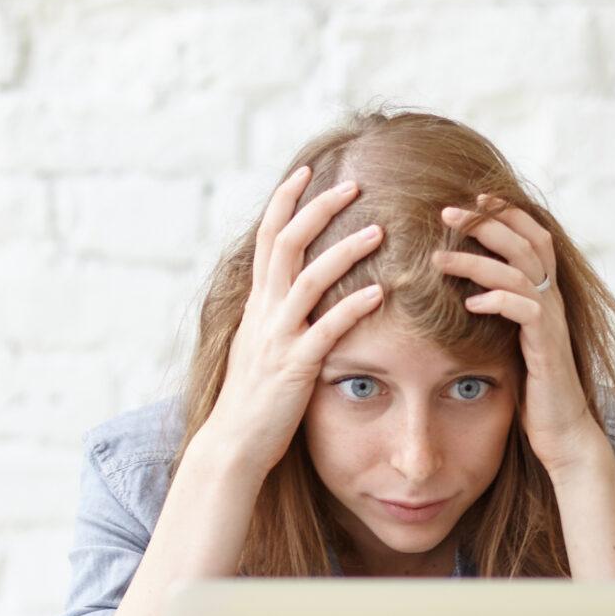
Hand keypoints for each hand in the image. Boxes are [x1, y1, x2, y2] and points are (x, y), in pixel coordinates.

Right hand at [196, 166, 388, 479]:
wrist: (233, 444)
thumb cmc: (254, 399)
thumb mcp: (260, 345)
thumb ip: (275, 315)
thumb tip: (292, 290)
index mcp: (257, 303)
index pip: (268, 238)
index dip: (284, 201)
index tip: (306, 171)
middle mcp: (263, 312)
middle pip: (286, 243)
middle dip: (317, 208)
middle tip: (352, 184)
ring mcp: (277, 337)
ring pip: (308, 279)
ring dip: (344, 250)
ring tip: (377, 230)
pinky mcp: (294, 366)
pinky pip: (326, 329)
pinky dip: (353, 307)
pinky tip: (381, 291)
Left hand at [440, 194, 605, 477]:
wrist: (561, 430)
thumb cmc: (531, 388)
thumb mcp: (510, 340)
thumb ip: (497, 311)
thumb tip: (461, 291)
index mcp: (543, 294)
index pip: (532, 237)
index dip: (507, 213)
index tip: (474, 197)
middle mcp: (552, 301)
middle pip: (527, 243)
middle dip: (487, 222)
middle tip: (447, 210)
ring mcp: (551, 323)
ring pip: (519, 273)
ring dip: (477, 261)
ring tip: (439, 258)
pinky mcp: (547, 348)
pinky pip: (525, 311)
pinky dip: (497, 301)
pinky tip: (470, 303)